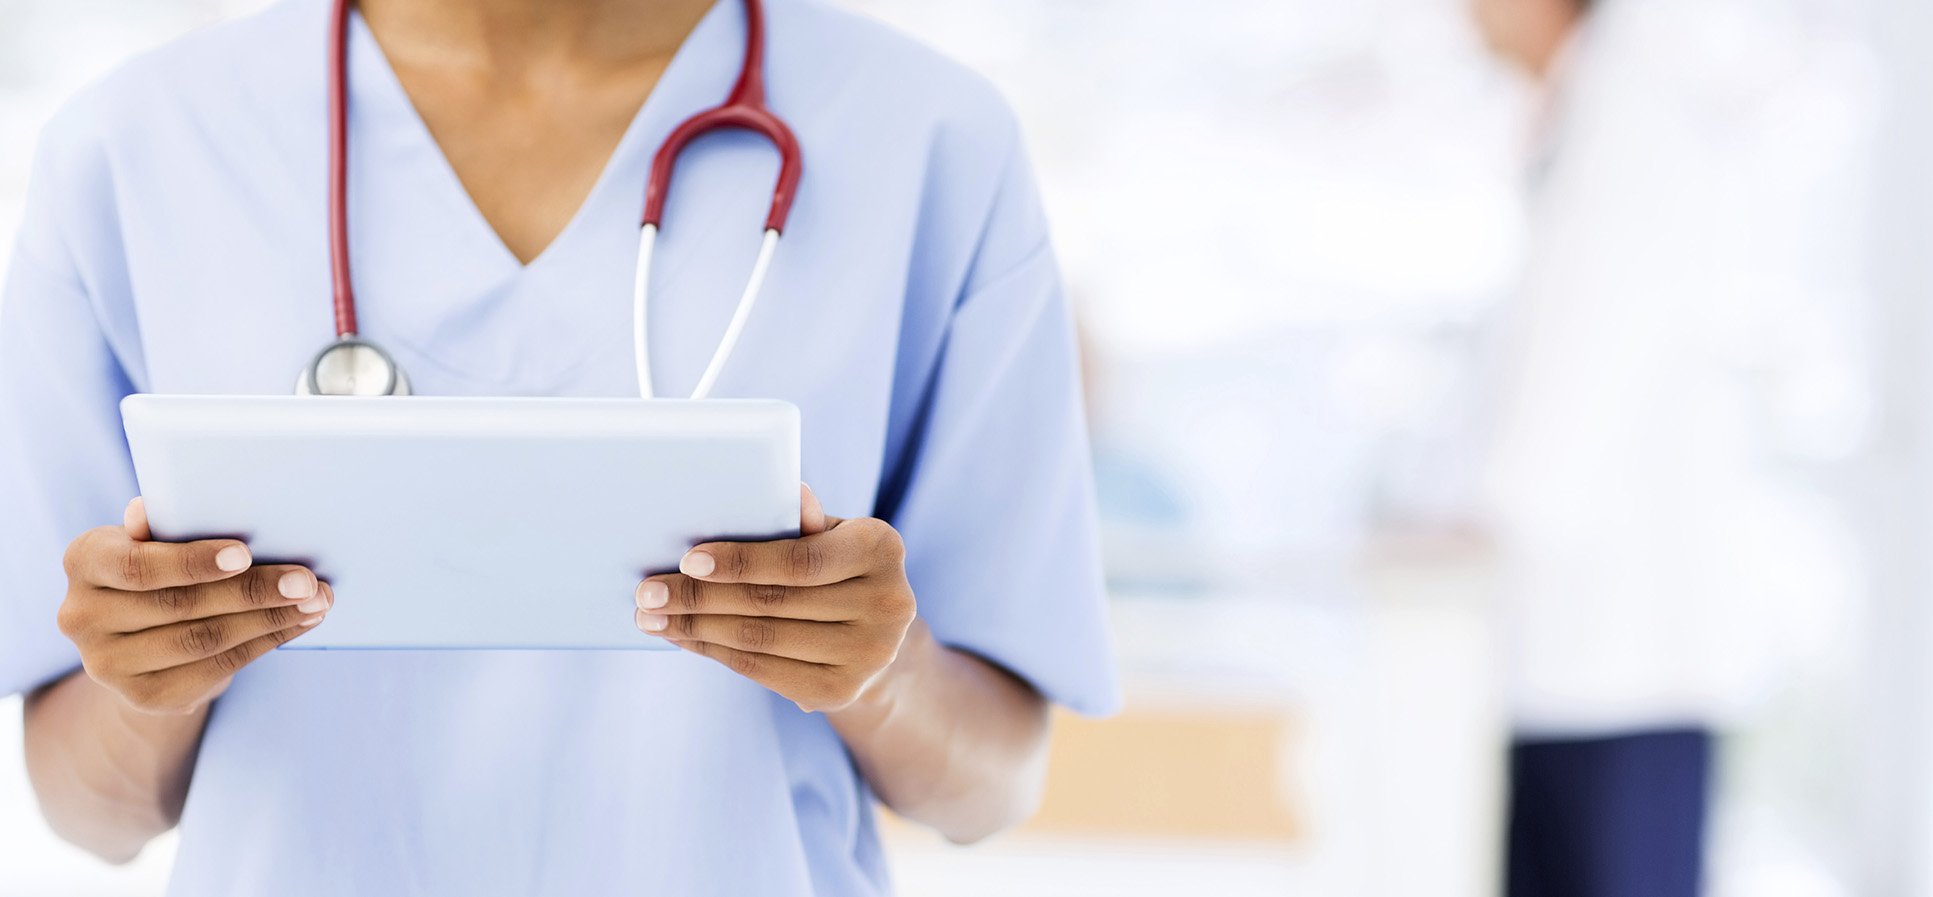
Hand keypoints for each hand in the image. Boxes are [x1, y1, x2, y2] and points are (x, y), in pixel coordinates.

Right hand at [56, 498, 331, 714]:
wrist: (140, 639)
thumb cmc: (160, 568)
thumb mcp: (155, 540)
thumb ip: (161, 526)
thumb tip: (146, 509)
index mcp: (83, 561)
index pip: (137, 565)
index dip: (192, 561)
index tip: (245, 553)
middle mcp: (82, 616)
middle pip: (182, 605)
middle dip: (254, 591)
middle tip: (308, 582)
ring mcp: (107, 665)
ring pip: (205, 640)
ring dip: (271, 619)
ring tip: (316, 601)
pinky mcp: (144, 696)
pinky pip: (216, 668)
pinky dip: (266, 642)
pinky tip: (298, 623)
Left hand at [635, 484, 916, 712]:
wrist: (875, 636)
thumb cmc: (836, 568)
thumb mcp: (831, 535)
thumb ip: (806, 522)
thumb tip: (793, 491)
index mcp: (882, 548)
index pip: (801, 559)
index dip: (742, 562)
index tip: (687, 560)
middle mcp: (887, 604)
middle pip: (772, 603)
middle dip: (700, 598)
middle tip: (647, 594)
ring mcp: (868, 655)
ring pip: (761, 639)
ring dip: (696, 628)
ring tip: (652, 618)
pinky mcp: (841, 692)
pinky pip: (762, 670)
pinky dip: (715, 652)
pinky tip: (684, 637)